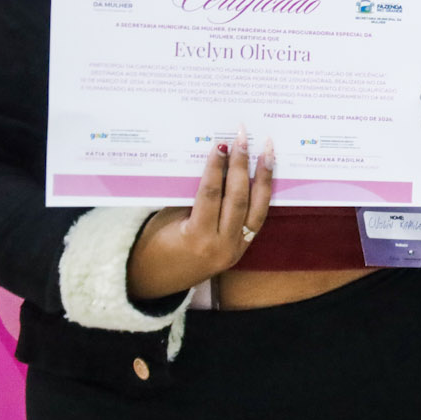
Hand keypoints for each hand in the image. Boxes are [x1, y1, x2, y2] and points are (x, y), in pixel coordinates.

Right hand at [126, 130, 273, 301]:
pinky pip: (257, 218)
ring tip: (267, 151)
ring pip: (257, 208)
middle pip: (238, 198)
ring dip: (263, 177)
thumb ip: (192, 196)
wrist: (155, 281)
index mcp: (197, 238)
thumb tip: (213, 163)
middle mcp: (221, 245)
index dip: (216, 167)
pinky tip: (266, 175)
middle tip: (244, 138)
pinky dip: (263, 195)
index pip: (211, 194)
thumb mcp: (168, 218)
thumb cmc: (153, 246)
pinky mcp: (243, 248)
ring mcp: (236, 249)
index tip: (221, 144)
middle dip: (241, 165)